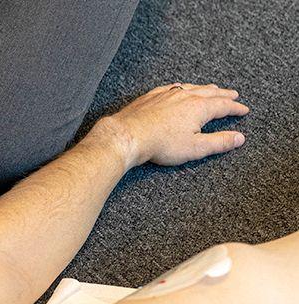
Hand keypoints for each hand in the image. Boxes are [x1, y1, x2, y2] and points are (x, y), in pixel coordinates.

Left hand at [89, 83, 248, 169]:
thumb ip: (219, 142)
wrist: (127, 135)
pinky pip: (171, 87)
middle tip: (233, 94)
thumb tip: (239, 138)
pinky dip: (181, 87)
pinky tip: (179, 87)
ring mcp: (166, 94)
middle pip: (210, 92)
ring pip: (191, 87)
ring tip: (212, 88)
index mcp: (199, 107)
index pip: (224, 105)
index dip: (236, 108)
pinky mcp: (151, 96)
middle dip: (223, 94)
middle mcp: (185, 96)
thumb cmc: (161, 144)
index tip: (244, 109)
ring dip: (204, 88)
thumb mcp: (195, 147)